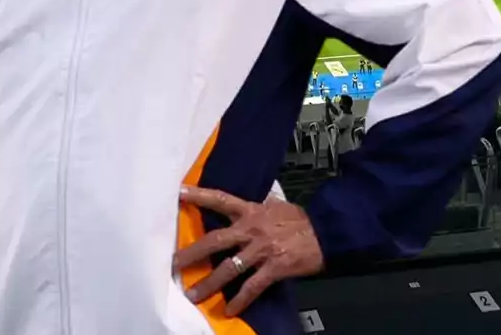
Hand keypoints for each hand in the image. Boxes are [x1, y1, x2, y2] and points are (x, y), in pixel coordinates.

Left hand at [174, 186, 323, 315]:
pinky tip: (229, 309)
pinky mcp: (274, 267)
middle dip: (192, 253)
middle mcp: (251, 229)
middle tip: (173, 263)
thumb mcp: (275, 207)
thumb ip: (256, 209)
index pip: (221, 200)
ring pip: (229, 268)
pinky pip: (252, 286)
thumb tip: (245, 207)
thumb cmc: (300, 220)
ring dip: (210, 283)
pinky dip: (240, 299)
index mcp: (251, 211)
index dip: (199, 195)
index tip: (178, 192)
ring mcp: (262, 249)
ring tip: (193, 294)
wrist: (327, 232)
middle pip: (215, 240)